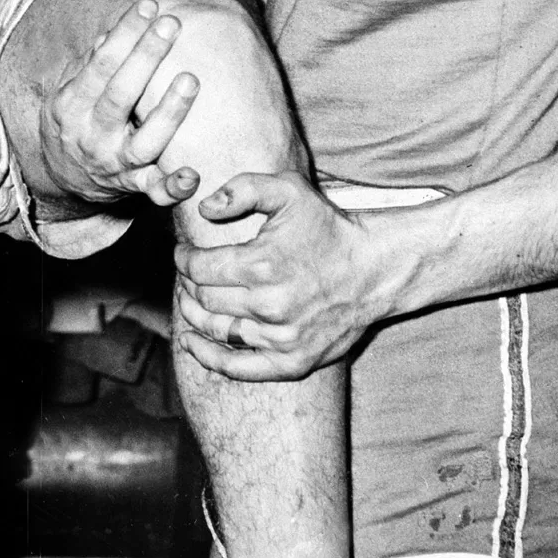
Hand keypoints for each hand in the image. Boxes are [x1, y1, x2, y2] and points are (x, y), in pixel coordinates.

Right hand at [39, 0, 200, 208]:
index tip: (149, 5)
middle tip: (171, 24)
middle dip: (145, 56)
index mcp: (74, 104)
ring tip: (190, 79)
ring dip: (169, 112)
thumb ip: (95, 63)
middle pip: (120, 94)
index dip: (125, 34)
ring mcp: (114, 164)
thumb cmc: (77, 120)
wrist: (62, 179)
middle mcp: (93, 135)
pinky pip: (154, 192)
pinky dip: (173, 187)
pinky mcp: (134, 188)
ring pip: (144, 141)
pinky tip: (192, 175)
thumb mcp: (73, 91)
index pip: (101, 64)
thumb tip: (118, 31)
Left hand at [174, 171, 381, 378]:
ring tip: (189, 300)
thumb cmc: (327, 227)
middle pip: (204, 300)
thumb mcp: (289, 189)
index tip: (183, 252)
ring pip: (215, 331)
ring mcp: (281, 338)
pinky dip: (209, 358)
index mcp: (261, 264)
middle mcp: (269, 306)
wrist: (374, 270)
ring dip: (193, 315)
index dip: (183, 258)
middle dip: (187, 284)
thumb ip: (243, 188)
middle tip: (187, 274)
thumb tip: (205, 209)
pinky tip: (190, 343)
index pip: (198, 268)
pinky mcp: (294, 361)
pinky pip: (239, 368)